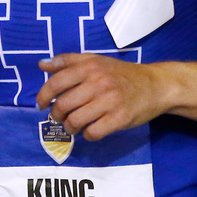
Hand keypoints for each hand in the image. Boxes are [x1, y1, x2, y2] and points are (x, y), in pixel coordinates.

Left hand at [35, 54, 164, 141]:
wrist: (156, 85)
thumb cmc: (122, 73)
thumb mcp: (96, 61)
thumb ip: (68, 61)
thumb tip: (42, 65)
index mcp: (90, 67)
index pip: (56, 83)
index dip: (43, 96)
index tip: (40, 105)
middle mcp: (99, 82)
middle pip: (63, 105)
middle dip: (56, 115)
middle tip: (60, 117)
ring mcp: (110, 101)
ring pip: (75, 121)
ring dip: (70, 127)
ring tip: (74, 125)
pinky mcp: (120, 119)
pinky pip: (93, 133)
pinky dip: (88, 135)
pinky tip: (91, 129)